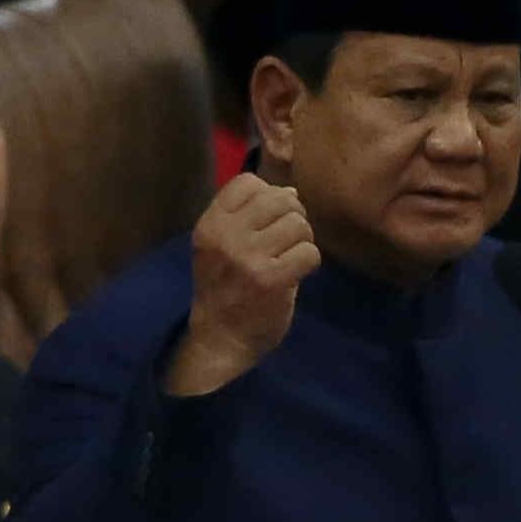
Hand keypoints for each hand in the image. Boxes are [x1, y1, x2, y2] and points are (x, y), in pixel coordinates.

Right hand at [164, 173, 320, 396]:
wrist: (219, 338)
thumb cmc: (224, 290)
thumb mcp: (221, 245)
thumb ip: (250, 217)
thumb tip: (292, 191)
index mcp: (210, 224)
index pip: (248, 182)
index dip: (268, 195)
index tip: (268, 219)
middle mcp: (226, 236)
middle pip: (280, 199)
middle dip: (293, 216)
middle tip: (288, 240)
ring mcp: (248, 257)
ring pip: (298, 224)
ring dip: (303, 240)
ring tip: (292, 256)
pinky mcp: (270, 280)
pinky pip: (309, 252)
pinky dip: (310, 261)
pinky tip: (297, 272)